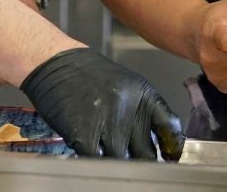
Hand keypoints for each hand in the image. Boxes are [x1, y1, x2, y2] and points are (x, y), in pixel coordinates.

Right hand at [20, 47, 184, 159]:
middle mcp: (128, 108)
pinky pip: (98, 161)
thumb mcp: (123, 84)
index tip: (170, 157)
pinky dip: (97, 161)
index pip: (169, 127)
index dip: (172, 147)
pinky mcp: (84, 134)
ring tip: (112, 157)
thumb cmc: (86, 73)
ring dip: (118, 163)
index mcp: (142, 94)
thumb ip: (140, 110)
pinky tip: (93, 154)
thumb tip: (155, 142)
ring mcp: (107, 122)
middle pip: (147, 152)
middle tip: (138, 163)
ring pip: (123, 160)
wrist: (54, 62)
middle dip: (143, 161)